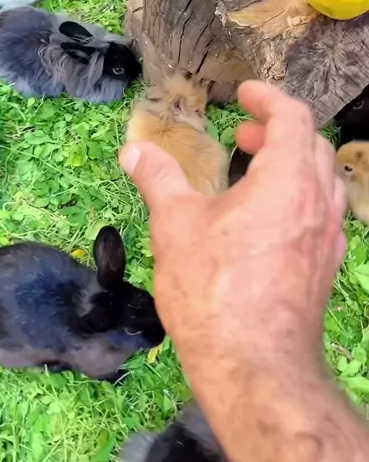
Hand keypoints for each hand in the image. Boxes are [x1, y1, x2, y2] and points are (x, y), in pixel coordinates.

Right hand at [119, 81, 346, 385]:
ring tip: (253, 173)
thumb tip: (134, 150)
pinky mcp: (325, 268)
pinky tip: (265, 220)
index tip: (244, 94)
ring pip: (321, 180)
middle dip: (278, 130)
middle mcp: (317, 203)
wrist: (255, 367)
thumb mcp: (175, 224)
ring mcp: (327, 238)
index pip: (292, 117)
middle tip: (243, 136)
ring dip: (291, 164)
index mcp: (287, 180)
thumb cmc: (213, 289)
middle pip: (312, 145)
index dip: (268, 97)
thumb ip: (158, 178)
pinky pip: (321, 214)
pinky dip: (298, 198)